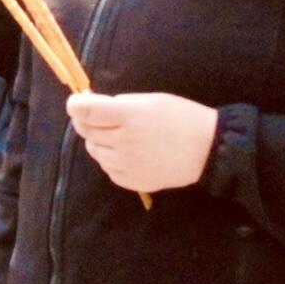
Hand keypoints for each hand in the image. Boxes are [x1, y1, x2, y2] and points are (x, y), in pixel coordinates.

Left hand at [66, 91, 218, 193]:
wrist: (208, 149)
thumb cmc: (180, 116)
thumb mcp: (149, 100)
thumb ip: (119, 105)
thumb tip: (92, 108)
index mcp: (129, 116)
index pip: (87, 112)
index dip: (76, 106)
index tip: (76, 103)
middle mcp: (125, 142)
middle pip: (87, 131)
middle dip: (86, 122)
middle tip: (97, 117)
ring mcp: (129, 165)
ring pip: (95, 151)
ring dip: (98, 141)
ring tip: (115, 135)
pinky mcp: (135, 182)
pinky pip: (109, 170)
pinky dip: (110, 160)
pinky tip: (124, 152)